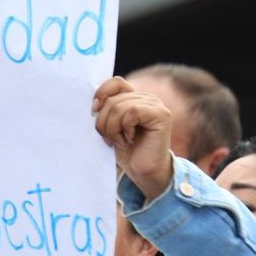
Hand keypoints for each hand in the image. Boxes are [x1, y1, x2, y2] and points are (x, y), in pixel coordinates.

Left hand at [93, 77, 173, 199]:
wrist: (143, 172)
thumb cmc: (126, 151)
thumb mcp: (110, 127)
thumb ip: (105, 110)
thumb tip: (93, 102)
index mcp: (135, 98)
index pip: (115, 82)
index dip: (101, 94)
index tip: (94, 111)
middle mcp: (147, 98)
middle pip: (113, 99)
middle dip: (103, 121)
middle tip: (108, 139)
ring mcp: (156, 105)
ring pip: (120, 106)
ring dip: (113, 128)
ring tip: (119, 141)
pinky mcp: (161, 115)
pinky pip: (133, 112)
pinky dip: (124, 128)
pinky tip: (129, 139)